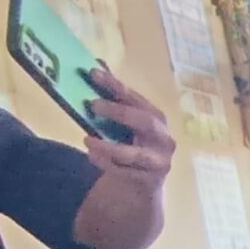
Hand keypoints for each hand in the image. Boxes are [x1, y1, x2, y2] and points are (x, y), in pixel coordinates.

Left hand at [84, 67, 174, 182]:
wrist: (144, 184)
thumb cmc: (132, 146)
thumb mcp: (124, 123)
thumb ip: (115, 97)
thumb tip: (98, 64)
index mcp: (156, 117)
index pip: (135, 97)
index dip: (115, 85)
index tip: (93, 73)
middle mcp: (163, 137)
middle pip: (145, 122)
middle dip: (119, 112)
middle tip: (92, 105)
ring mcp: (160, 161)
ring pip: (136, 154)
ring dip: (109, 147)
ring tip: (86, 140)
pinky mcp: (151, 181)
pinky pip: (127, 173)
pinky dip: (108, 165)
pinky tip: (92, 157)